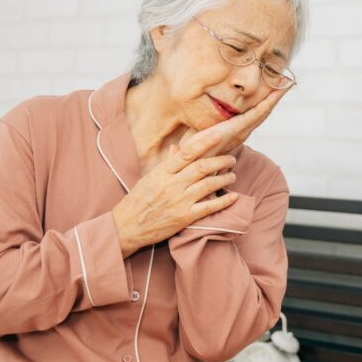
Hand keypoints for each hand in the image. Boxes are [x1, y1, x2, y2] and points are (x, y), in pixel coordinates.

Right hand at [111, 132, 239, 257]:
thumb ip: (167, 163)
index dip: (205, 142)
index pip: (187, 153)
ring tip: (232, 176)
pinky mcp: (184, 217)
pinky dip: (224, 201)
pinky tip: (234, 197)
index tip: (219, 135)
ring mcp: (179, 201)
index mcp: (162, 172)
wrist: (126, 227)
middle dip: (221, 161)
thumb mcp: (149, 178)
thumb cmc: (137, 201)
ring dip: (224, 179)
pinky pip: (209, 207)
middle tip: (231, 159)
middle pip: (202, 167)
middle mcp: (172, 185)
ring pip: (208, 185)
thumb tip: (179, 147)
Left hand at [178, 86, 290, 158]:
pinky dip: (268, 101)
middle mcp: (243, 131)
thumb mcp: (198, 132)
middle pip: (263, 111)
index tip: (271, 88)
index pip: (253, 113)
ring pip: (263, 110)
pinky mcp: (238, 128)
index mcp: (234, 130)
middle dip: (275, 96)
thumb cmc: (192, 149)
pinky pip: (257, 112)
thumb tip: (191, 114)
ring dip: (275, 96)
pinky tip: (276, 91)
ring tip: (285, 83)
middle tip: (286, 81)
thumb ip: (201, 126)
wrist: (190, 161)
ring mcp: (242, 130)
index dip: (263, 101)